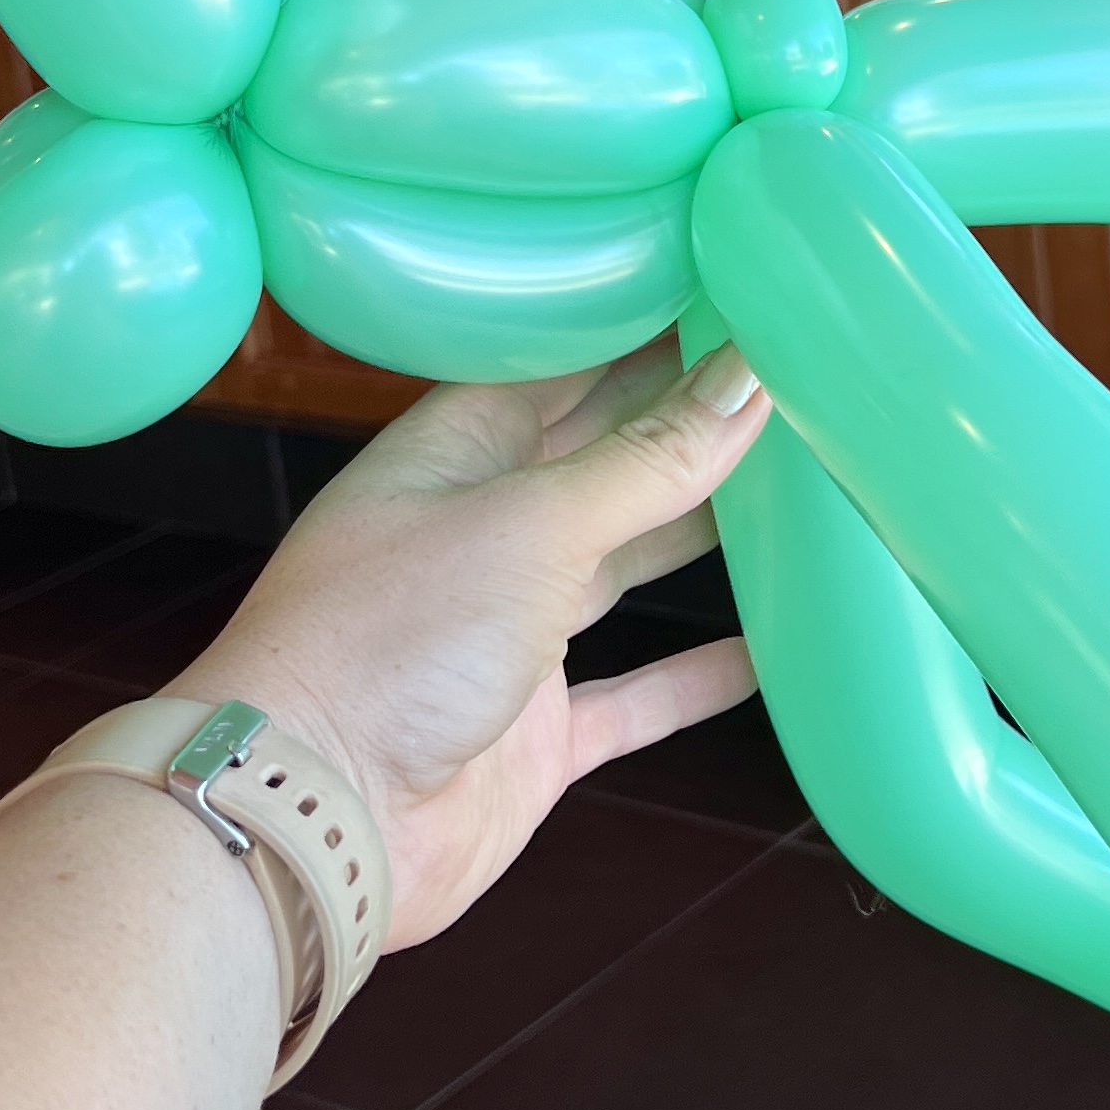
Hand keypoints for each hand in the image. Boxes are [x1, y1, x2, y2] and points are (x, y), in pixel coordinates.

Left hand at [170, 341, 771, 949]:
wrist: (309, 821)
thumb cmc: (386, 642)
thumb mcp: (531, 526)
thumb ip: (648, 461)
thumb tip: (749, 375)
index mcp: (455, 454)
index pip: (562, 364)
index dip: (642, 326)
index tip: (735, 288)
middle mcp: (480, 534)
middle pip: (601, 458)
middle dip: (685, 420)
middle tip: (794, 369)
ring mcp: (509, 637)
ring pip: (623, 566)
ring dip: (698, 533)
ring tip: (800, 483)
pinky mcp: (536, 734)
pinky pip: (634, 696)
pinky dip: (696, 677)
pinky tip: (771, 649)